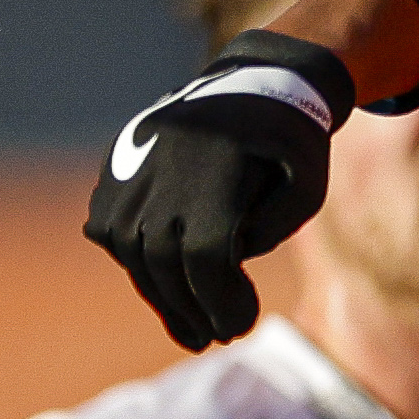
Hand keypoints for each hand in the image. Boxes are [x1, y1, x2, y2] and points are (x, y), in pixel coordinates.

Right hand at [84, 31, 353, 349]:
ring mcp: (132, 161)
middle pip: (164, 258)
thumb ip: (272, 228)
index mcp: (216, 159)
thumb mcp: (307, 184)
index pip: (204, 253)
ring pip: (131, 249)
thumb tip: (223, 263)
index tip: (240, 326)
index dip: (220, 299)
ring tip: (191, 328)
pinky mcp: (115, 168)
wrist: (253, 82)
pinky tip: (166, 291)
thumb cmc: (291, 143)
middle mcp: (165, 159)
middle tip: (217, 335)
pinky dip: (136, 266)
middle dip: (191, 307)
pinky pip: (111, 232)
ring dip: (160, 296)